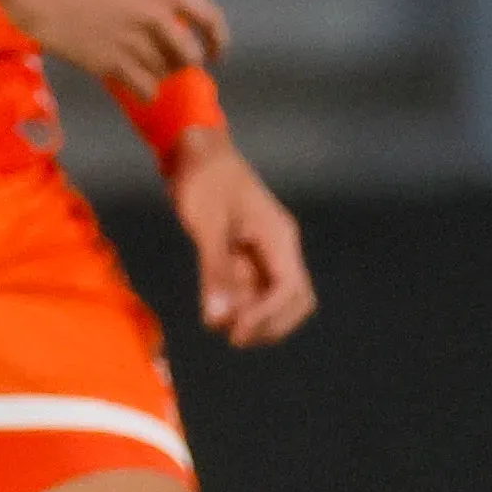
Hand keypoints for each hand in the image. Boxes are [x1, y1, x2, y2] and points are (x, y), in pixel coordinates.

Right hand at [0, 0, 228, 101]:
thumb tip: (178, 19)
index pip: (210, 17)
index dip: (219, 39)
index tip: (217, 53)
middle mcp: (157, 14)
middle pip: (190, 54)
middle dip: (185, 64)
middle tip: (174, 67)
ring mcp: (135, 40)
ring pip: (166, 73)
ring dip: (159, 76)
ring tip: (144, 72)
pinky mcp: (112, 63)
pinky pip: (145, 88)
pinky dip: (145, 92)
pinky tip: (137, 88)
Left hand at [170, 129, 314, 346]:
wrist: (196, 153)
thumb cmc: (205, 181)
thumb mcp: (208, 225)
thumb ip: (215, 271)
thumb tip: (218, 317)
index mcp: (279, 238)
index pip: (290, 290)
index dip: (268, 317)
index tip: (237, 333)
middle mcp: (279, 247)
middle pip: (294, 299)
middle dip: (270, 324)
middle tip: (235, 337)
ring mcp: (264, 249)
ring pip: (272, 296)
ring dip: (253, 316)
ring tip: (220, 327)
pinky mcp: (246, 250)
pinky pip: (252, 285)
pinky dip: (239, 302)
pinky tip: (214, 311)